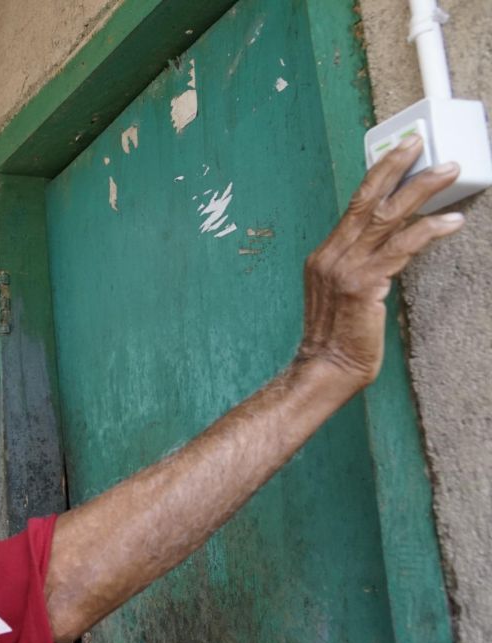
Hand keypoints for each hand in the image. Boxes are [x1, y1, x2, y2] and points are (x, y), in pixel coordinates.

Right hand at [297, 136, 464, 389]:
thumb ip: (360, 265)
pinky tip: (451, 221)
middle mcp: (331, 255)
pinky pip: (402, 247)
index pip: (354, 205)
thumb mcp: (342, 292)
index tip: (400, 151)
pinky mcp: (364, 284)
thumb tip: (393, 246)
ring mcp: (345, 268)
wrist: (326, 367)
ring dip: (421, 189)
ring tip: (448, 170)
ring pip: (387, 216)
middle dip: (395, 166)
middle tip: (419, 142)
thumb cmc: (339, 336)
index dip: (378, 174)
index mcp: (324, 255)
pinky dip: (429, 231)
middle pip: (366, 199)